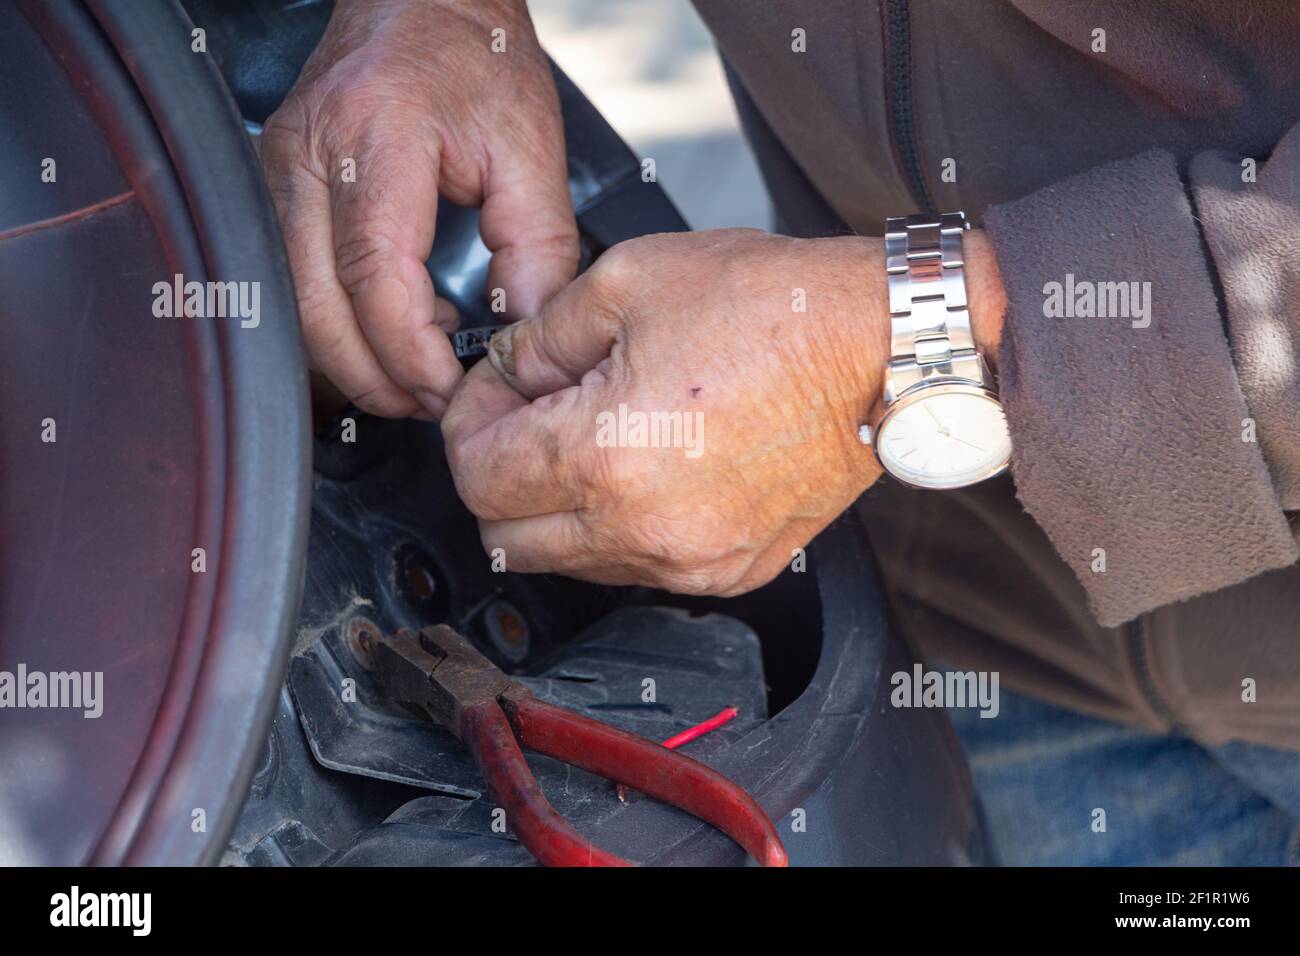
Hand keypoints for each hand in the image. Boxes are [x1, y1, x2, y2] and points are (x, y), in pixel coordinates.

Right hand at [261, 0, 578, 418]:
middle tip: (432, 402)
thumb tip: (524, 334)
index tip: (453, 387)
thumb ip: (538, 249)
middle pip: (315, 310)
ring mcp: (277, 171)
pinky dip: (338, 325)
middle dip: (375, 378)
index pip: (375, 279)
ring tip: (419, 368)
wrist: (421, 0)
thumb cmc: (475, 58)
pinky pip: (293, 283)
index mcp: (376, 137)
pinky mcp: (274, 187)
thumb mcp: (531, 150)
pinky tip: (391, 324)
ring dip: (353, 359)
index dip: (412, 353)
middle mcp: (307, 155)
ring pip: (292, 308)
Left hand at [443, 227, 1001, 595]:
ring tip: (598, 432)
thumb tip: (506, 371)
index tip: (492, 392)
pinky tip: (648, 468)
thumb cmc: (777, 309)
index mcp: (604, 456)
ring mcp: (689, 562)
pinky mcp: (729, 573)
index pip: (475, 475)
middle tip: (529, 415)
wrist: (883, 351)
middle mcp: (642, 529)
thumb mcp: (629, 281)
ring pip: (566, 561)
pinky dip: (618, 527)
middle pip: (506, 536)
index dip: (467, 424)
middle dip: (497, 473)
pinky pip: (635, 568)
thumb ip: (540, 337)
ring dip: (555, 505)